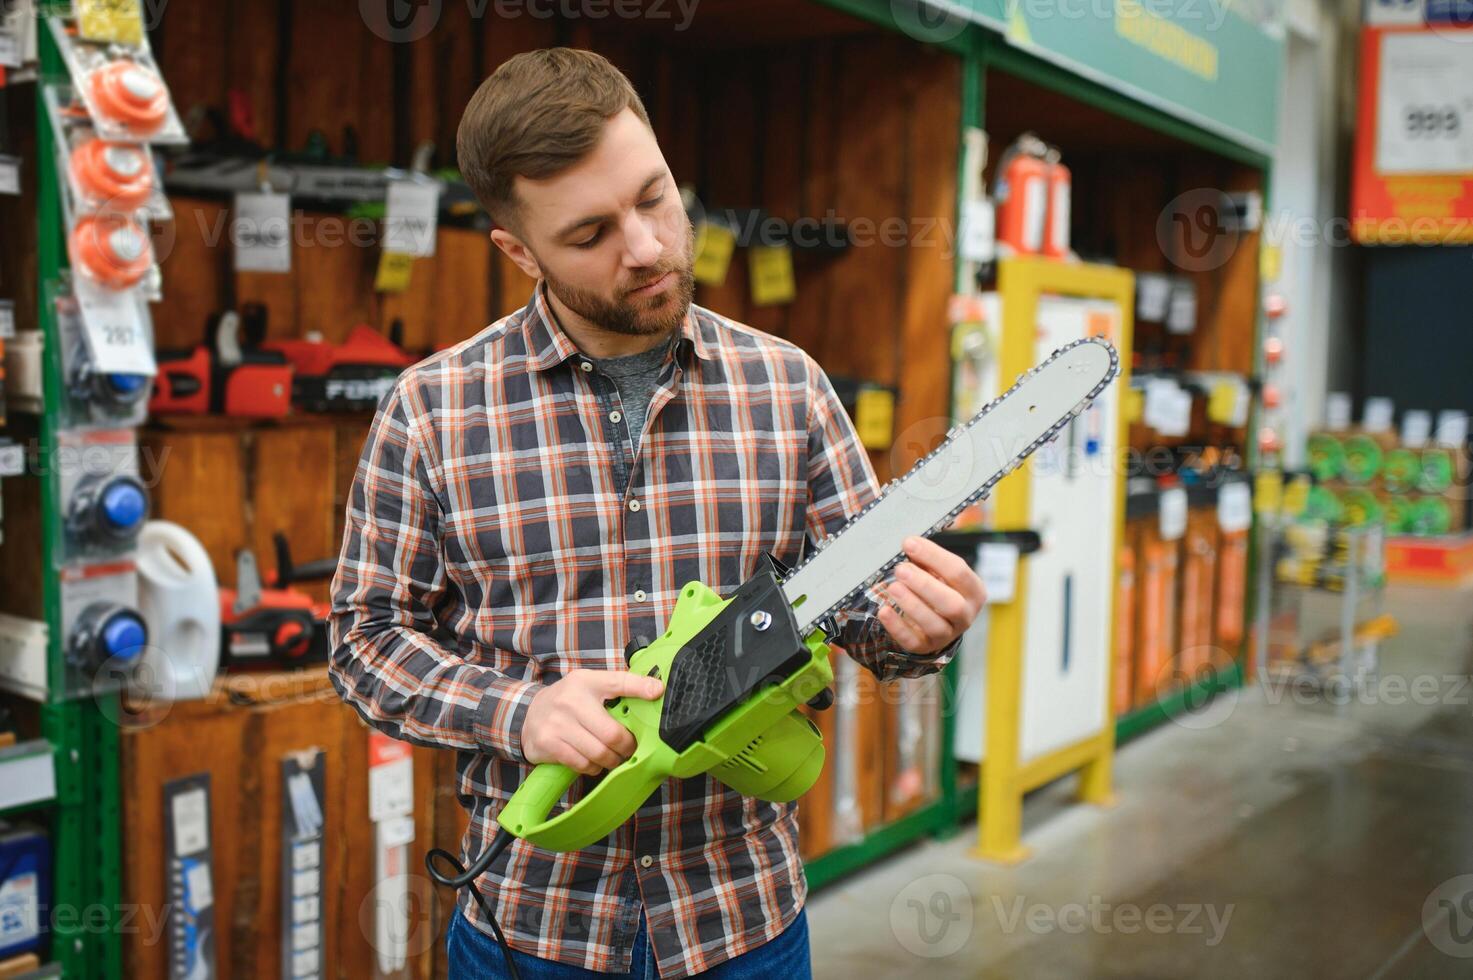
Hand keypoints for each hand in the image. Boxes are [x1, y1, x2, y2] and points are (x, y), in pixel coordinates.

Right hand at [522, 669, 663, 774]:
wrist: (529, 714)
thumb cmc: (569, 700)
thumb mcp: (591, 685)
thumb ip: (619, 686)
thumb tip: (655, 689)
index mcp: (586, 682)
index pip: (617, 681)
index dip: (640, 687)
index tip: (657, 692)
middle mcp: (571, 701)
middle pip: (612, 734)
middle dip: (626, 747)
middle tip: (629, 749)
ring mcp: (558, 723)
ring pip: (599, 753)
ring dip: (611, 760)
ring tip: (612, 757)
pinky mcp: (548, 743)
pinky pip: (582, 764)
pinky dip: (593, 767)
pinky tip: (592, 761)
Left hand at [875, 536, 985, 655]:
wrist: (934, 622)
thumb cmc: (937, 588)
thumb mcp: (939, 572)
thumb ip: (928, 558)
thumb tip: (910, 543)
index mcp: (973, 591)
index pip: (958, 572)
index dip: (933, 556)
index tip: (909, 543)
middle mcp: (965, 615)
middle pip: (951, 603)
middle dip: (924, 585)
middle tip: (901, 569)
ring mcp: (947, 635)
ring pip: (934, 624)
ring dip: (911, 604)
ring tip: (893, 587)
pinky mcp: (926, 647)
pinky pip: (912, 641)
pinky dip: (897, 626)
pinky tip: (884, 611)